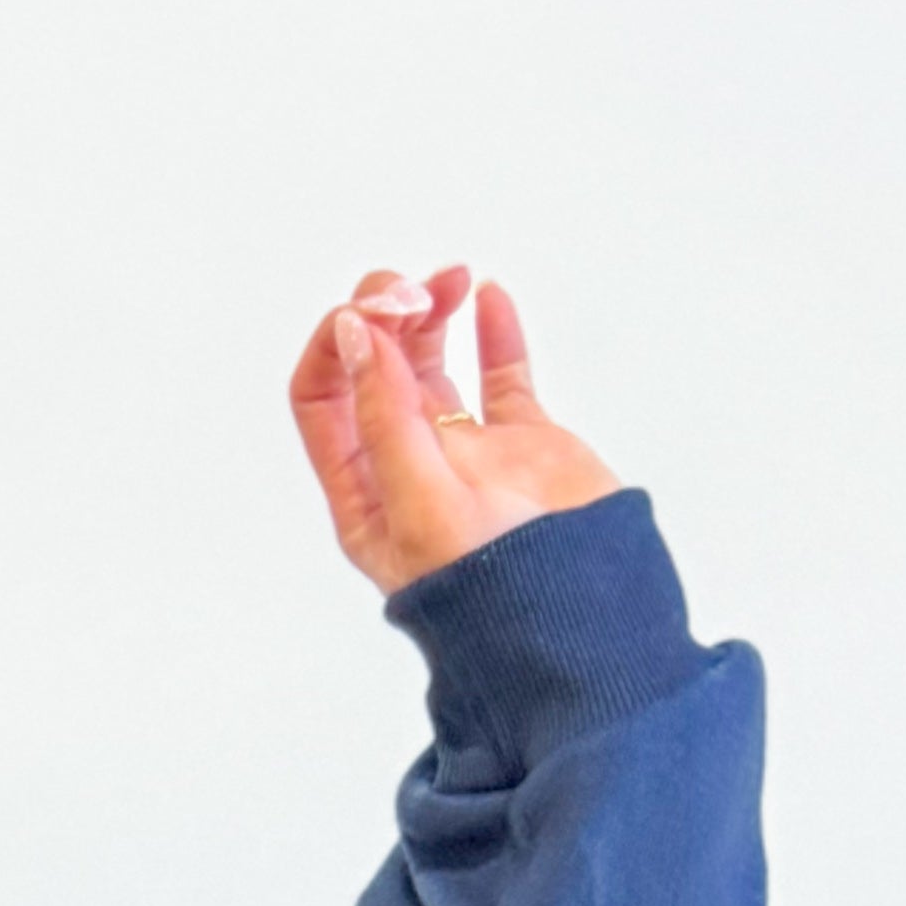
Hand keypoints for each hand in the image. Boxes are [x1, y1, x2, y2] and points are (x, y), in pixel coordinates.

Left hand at [290, 264, 619, 595]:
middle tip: (418, 291)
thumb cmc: (493, 592)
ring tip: (454, 283)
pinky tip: (489, 297)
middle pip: (373, 368)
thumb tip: (358, 335)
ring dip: (432, 312)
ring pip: (429, 362)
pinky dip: (494, 330)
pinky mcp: (521, 445)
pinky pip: (499, 375)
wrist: (582, 622)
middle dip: (387, 313)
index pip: (323, 397)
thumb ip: (387, 418)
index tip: (382, 309)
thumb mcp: (422, 504)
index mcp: (366, 494)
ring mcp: (464, 455)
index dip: (342, 342)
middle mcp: (407, 470)